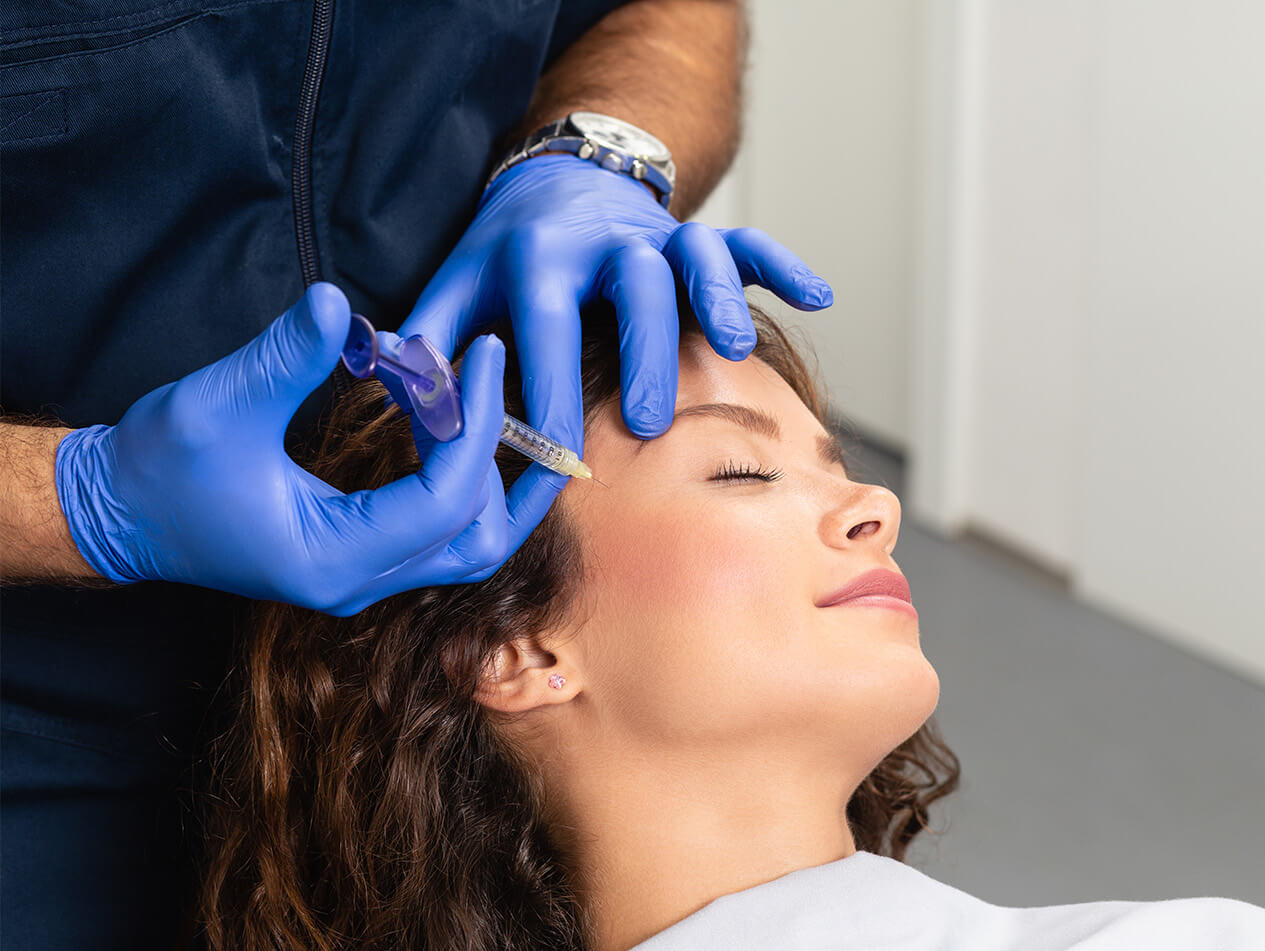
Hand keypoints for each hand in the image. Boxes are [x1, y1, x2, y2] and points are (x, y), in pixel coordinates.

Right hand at [53, 284, 557, 614]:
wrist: (118, 511)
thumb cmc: (159, 466)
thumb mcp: (217, 403)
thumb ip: (284, 357)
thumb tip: (338, 305)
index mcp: (332, 558)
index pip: (446, 501)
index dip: (476, 423)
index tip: (481, 354)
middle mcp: (358, 582)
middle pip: (481, 542)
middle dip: (512, 467)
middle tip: (511, 386)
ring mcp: (361, 576)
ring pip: (468, 545)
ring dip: (495, 478)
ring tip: (494, 401)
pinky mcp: (359, 556)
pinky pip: (439, 531)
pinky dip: (463, 480)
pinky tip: (456, 421)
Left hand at [398, 153, 833, 459]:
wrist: (556, 181)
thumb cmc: (503, 258)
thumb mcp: (454, 290)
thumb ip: (430, 349)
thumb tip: (410, 414)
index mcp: (535, 257)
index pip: (543, 326)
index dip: (549, 391)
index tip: (557, 457)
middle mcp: (601, 242)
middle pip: (630, 286)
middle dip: (642, 350)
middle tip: (647, 420)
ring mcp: (654, 234)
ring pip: (694, 254)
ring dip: (716, 297)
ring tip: (735, 350)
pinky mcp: (692, 237)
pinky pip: (745, 243)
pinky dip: (781, 265)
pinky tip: (819, 296)